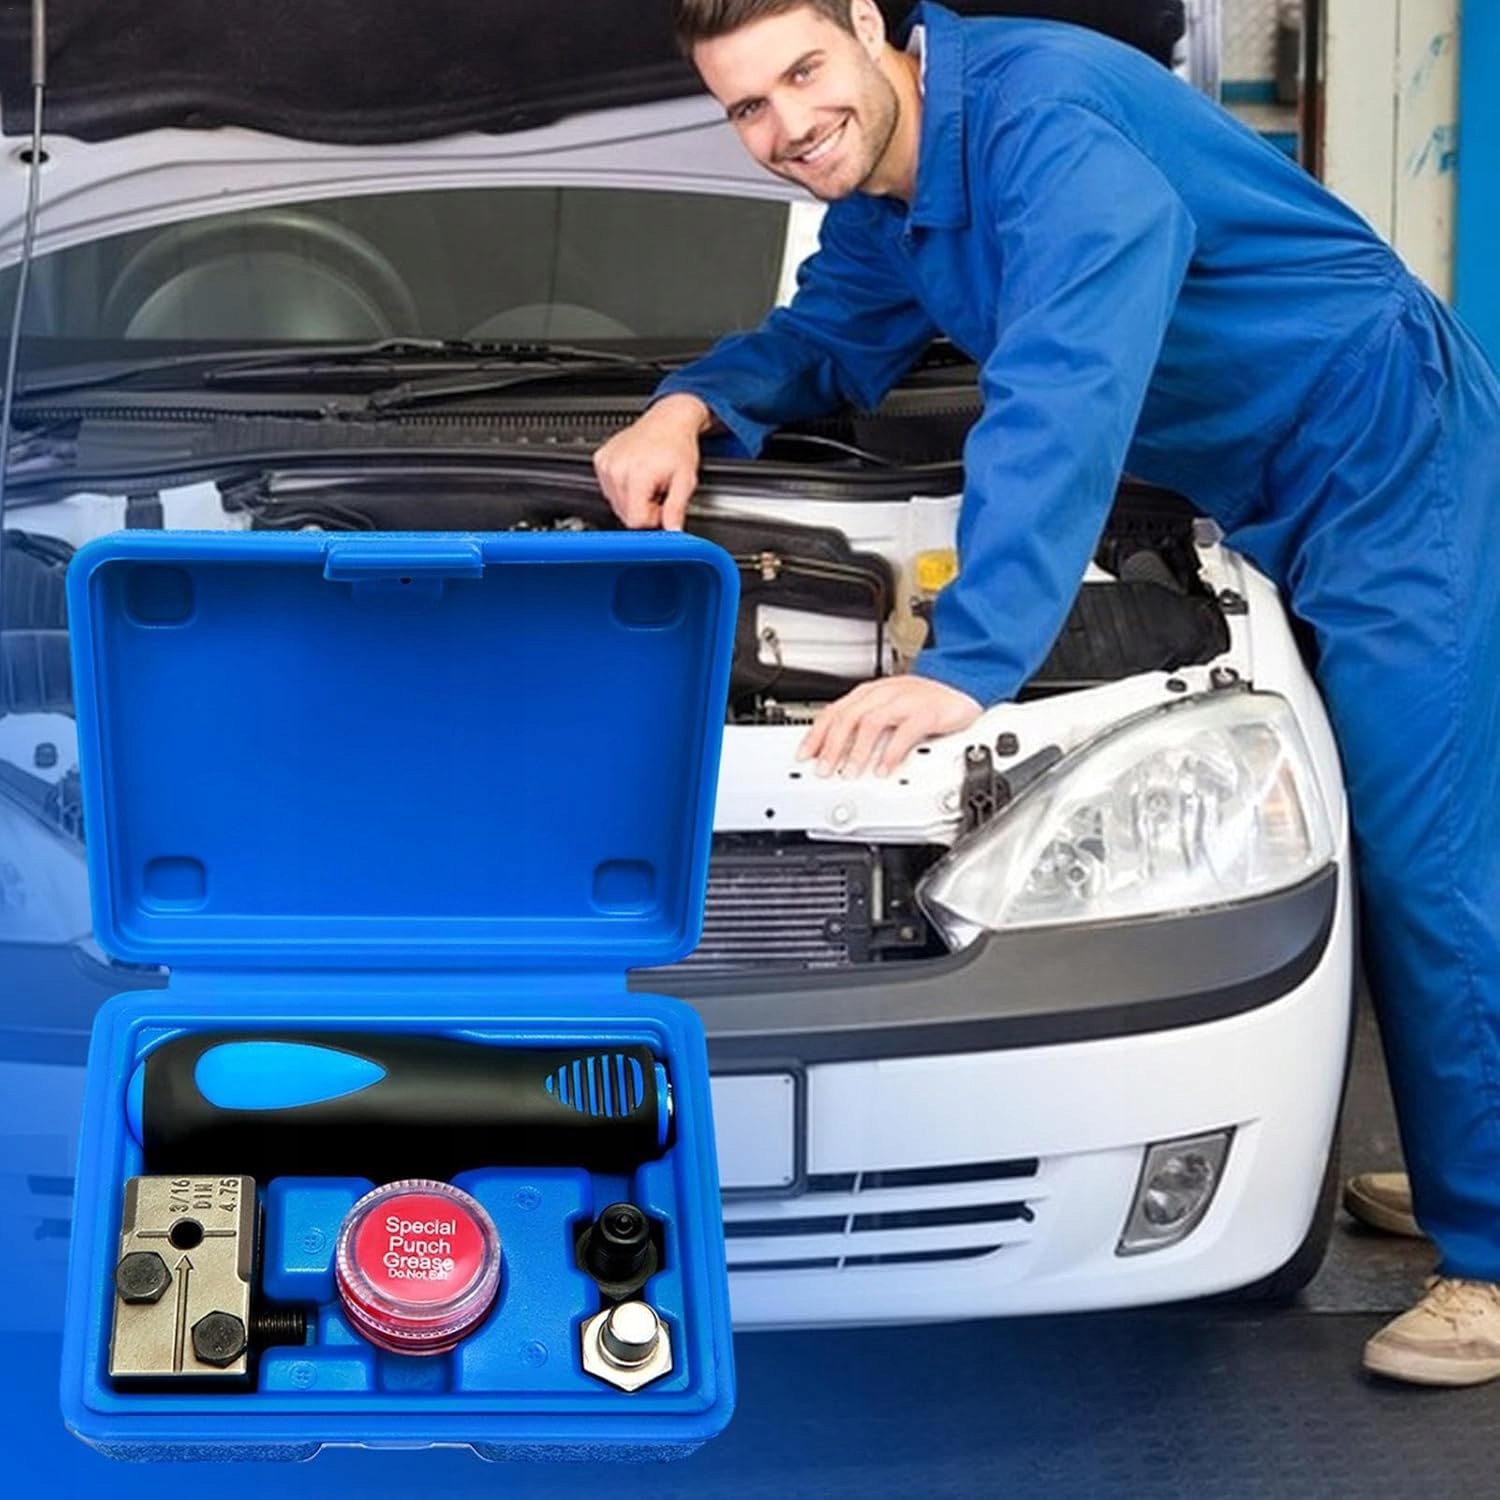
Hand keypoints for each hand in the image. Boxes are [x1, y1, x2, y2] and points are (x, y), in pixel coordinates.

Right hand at [592, 394, 712, 529]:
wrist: (668, 420)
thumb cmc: (677, 445)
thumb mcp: (685, 480)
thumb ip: (677, 510)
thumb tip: (673, 532)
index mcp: (637, 476)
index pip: (636, 520)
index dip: (653, 518)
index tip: (663, 505)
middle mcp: (616, 470)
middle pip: (625, 514)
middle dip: (644, 509)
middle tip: (658, 491)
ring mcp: (606, 465)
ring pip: (616, 503)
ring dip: (633, 499)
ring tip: (649, 481)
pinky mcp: (600, 461)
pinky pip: (609, 489)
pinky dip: (623, 487)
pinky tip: (636, 474)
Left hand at [798, 676, 983, 778]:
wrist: (965, 689)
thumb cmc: (925, 704)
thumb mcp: (890, 711)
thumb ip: (865, 727)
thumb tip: (838, 753)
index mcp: (871, 693)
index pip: (835, 711)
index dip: (816, 734)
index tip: (805, 755)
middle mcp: (885, 693)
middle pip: (848, 716)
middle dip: (832, 745)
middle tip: (825, 769)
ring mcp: (907, 700)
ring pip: (872, 721)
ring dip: (857, 750)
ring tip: (851, 772)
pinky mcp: (928, 711)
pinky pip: (906, 731)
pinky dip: (892, 752)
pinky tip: (884, 768)